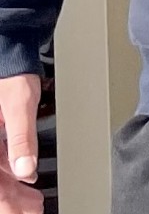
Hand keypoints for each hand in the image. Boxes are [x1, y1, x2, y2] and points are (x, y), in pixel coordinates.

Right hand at [0, 74, 41, 213]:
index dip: (5, 202)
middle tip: (31, 210)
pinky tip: (29, 180)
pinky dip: (15, 175)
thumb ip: (20, 139)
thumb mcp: (19, 107)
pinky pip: (1, 165)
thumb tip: (25, 170)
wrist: (11, 59)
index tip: (21, 211)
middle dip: (11, 202)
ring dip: (14, 192)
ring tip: (34, 203)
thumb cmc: (11, 77)